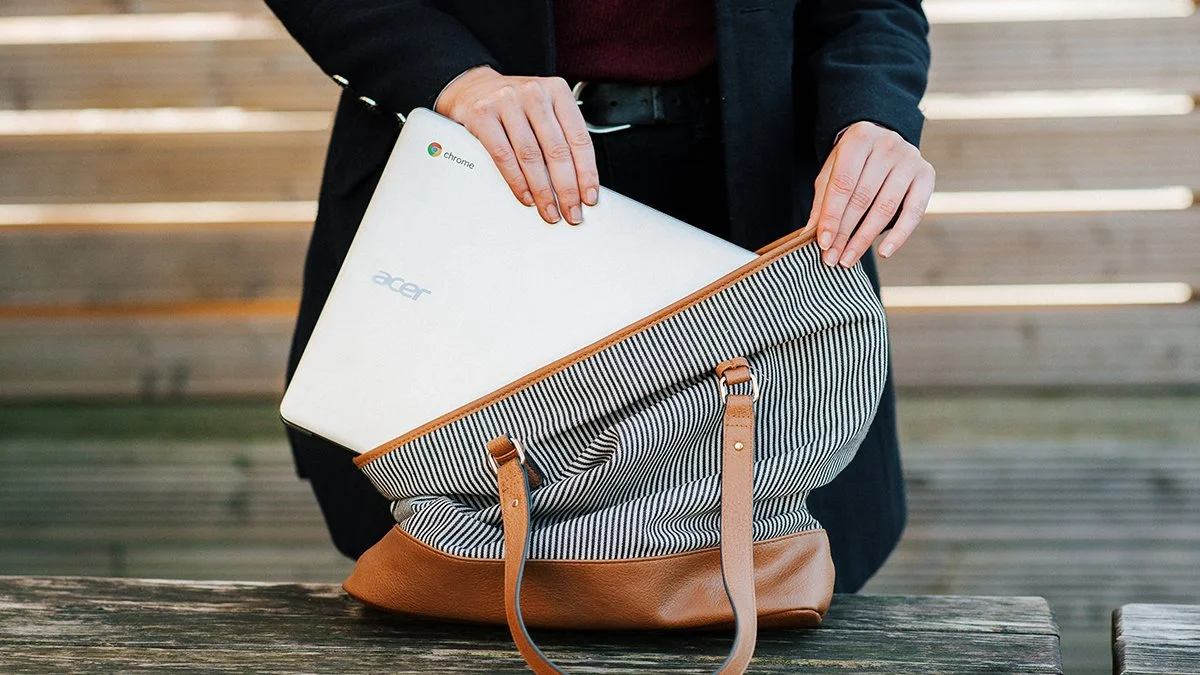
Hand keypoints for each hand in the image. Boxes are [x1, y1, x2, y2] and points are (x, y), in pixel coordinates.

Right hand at [435, 66, 597, 224]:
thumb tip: (579, 182)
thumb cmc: (515, 105)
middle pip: (557, 150)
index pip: (580, 138)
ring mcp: (507, 102)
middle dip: (567, 189)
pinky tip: (526, 196)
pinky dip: (516, 181)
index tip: (589, 197)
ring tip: (549, 211)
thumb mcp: (545, 110)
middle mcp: (534, 94)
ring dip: (542, 191)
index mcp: (557, 91)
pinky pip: (503, 155)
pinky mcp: (483, 114)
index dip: (587, 173)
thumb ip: (562, 136)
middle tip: (571, 212)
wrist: (473, 86)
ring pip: (531, 155)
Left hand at [807, 121, 934, 266]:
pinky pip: (914, 211)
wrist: (883, 140)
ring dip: (865, 238)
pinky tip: (884, 252)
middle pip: (863, 198)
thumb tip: (810, 235)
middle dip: (845, 232)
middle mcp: (888, 144)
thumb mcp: (832, 172)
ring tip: (848, 259)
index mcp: (860, 137)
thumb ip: (823, 201)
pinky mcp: (926, 174)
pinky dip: (899, 235)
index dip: (831, 216)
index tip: (823, 244)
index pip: (842, 184)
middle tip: (832, 258)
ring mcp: (911, 159)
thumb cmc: (852, 162)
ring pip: (885, 207)